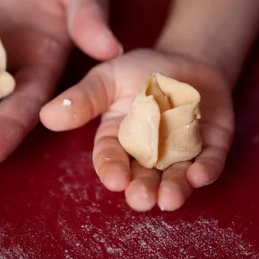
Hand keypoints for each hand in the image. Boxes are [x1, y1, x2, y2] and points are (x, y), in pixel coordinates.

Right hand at [40, 49, 234, 210]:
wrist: (190, 58)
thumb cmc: (144, 70)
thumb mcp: (109, 77)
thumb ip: (84, 98)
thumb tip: (46, 116)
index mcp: (120, 138)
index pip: (112, 158)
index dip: (112, 169)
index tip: (114, 180)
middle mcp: (150, 153)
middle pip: (144, 176)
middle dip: (142, 189)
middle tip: (142, 199)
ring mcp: (182, 152)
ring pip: (176, 177)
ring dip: (173, 189)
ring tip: (168, 200)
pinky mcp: (212, 147)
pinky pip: (210, 162)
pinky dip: (206, 171)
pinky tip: (199, 176)